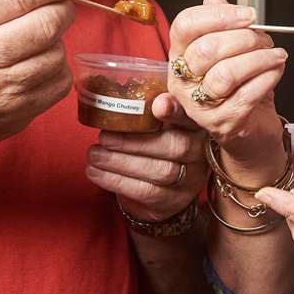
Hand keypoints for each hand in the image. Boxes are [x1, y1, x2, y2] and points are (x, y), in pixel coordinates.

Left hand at [85, 96, 207, 223]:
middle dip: (135, 141)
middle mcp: (199, 155)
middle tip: (103, 137)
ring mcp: (189, 181)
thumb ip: (146, 111)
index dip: (177, 111)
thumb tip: (112, 92)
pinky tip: (95, 172)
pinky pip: (144, 191)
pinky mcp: (172, 202)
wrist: (161, 195)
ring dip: (120, 162)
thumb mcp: (156, 128)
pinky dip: (115, 180)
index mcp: (196, 128)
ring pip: (159, 171)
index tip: (158, 104)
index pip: (192, 118)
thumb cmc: (153, 149)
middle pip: (176, 146)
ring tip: (94, 154)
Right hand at [167, 0, 288, 166]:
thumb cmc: (239, 87)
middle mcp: (182, 82)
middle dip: (244, 38)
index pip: (185, 25)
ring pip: (226, 74)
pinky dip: (268, 78)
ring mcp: (200, 106)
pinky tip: (277, 71)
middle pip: (207, 49)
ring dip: (259, 59)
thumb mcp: (229, 50)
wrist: (251, 131)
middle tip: (266, 40)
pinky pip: (247, 95)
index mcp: (179, 56)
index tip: (248, 14)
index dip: (218, 15)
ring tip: (277, 56)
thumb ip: (220, 23)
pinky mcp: (223, 124)